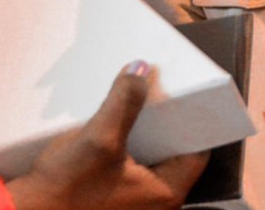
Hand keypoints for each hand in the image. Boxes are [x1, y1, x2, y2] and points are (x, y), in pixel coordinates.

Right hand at [9, 62, 209, 209]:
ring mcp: (133, 205)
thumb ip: (125, 102)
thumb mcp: (99, 137)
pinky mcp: (111, 201)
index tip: (188, 96)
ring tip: (139, 103)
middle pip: (174, 155)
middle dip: (167, 124)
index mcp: (166, 193)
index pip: (198, 153)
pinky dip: (128, 148)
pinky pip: (131, 170)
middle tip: (162, 93)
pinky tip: (116, 126)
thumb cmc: (67, 185)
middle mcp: (156, 204)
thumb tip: (142, 68)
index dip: (195, 122)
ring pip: (151, 160)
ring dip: (145, 134)